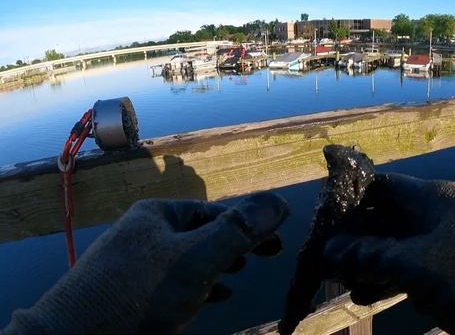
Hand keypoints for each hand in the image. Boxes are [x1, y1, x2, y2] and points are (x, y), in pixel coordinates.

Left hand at [3, 193, 288, 333]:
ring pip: (189, 258)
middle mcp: (146, 233)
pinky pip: (174, 281)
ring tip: (242, 271)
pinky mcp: (131, 293)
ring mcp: (136, 264)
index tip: (278, 240)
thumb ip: (236, 231)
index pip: (217, 211)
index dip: (251, 223)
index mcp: (158, 214)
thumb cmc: (139, 293)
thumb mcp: (195, 259)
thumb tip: (278, 203)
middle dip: (236, 244)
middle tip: (268, 255)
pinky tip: (213, 297)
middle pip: (203, 233)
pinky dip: (199, 286)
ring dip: (219, 264)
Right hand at [324, 173, 454, 333]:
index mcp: (433, 198)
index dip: (347, 196)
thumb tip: (329, 250)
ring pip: (392, 246)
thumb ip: (373, 256)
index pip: (379, 185)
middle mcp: (436, 215)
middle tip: (321, 259)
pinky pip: (406, 270)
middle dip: (351, 238)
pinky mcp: (448, 273)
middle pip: (382, 218)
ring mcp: (442, 245)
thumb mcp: (421, 266)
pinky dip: (385, 280)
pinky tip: (363, 296)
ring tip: (338, 282)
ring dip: (365, 263)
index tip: (319, 217)